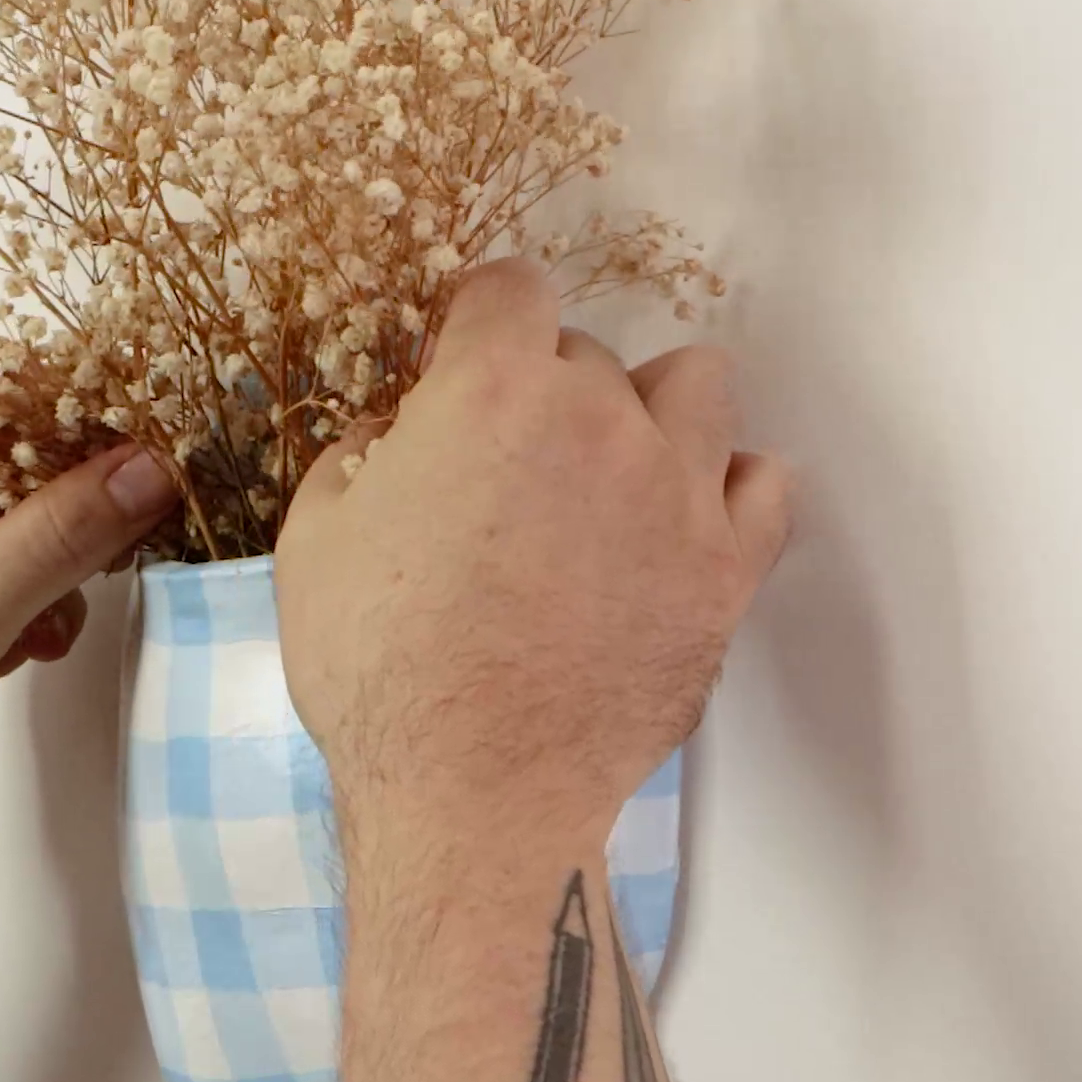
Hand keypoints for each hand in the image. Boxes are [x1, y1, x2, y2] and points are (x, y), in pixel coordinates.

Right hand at [273, 258, 796, 858]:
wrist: (476, 794)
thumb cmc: (379, 670)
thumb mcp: (317, 537)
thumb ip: (364, 450)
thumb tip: (405, 431)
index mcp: (493, 391)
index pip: (508, 287)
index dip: (474, 324)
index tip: (456, 370)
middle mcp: (601, 417)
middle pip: (587, 352)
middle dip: (543, 392)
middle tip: (506, 472)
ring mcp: (679, 491)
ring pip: (694, 385)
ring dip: (650, 411)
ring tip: (611, 475)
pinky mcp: (729, 568)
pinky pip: (764, 482)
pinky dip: (728, 490)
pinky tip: (680, 524)